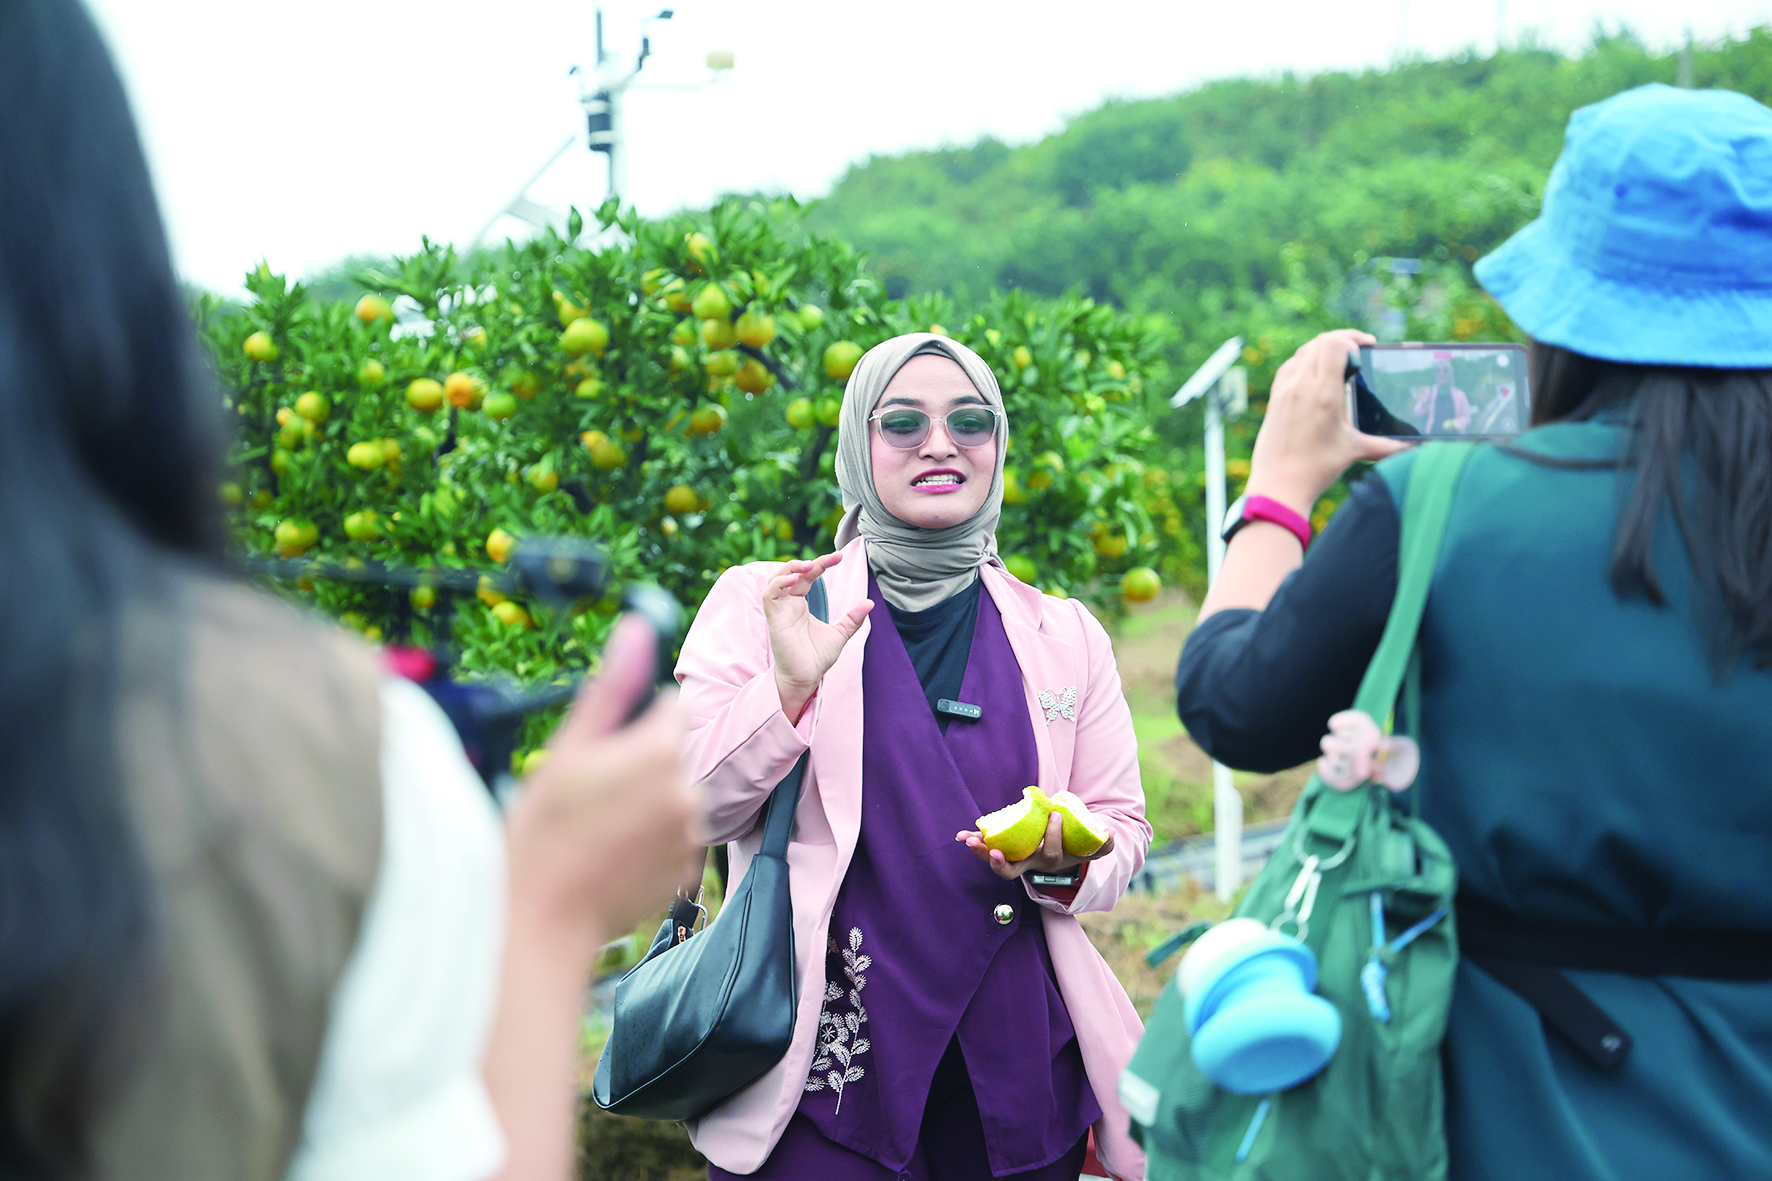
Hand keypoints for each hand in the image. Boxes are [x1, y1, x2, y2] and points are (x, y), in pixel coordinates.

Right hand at [504, 614, 702, 956]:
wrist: (541, 920)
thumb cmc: (542, 833)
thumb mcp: (568, 749)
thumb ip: (613, 686)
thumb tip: (638, 627)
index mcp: (660, 750)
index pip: (670, 708)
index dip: (633, 726)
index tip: (602, 753)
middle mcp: (688, 789)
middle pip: (672, 753)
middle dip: (640, 764)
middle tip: (591, 796)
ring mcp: (692, 833)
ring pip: (674, 793)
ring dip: (647, 802)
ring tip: (598, 831)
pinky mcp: (689, 869)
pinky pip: (676, 834)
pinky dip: (652, 839)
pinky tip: (612, 855)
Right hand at [764, 552, 872, 720]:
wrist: (807, 678)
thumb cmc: (816, 658)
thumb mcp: (840, 634)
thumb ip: (852, 618)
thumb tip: (870, 603)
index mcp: (800, 604)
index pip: (807, 576)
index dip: (821, 563)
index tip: (839, 556)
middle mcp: (788, 604)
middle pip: (790, 573)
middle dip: (805, 562)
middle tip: (828, 559)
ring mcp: (779, 611)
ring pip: (775, 579)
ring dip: (789, 569)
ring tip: (808, 566)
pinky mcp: (774, 619)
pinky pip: (770, 595)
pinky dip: (779, 584)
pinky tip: (795, 581)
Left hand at [954, 813, 1116, 881]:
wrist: (1061, 850)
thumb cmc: (1076, 845)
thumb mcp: (1095, 847)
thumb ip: (1105, 843)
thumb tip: (1108, 834)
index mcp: (1048, 862)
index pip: (1049, 854)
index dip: (1052, 837)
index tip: (1056, 816)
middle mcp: (1028, 864)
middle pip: (1012, 870)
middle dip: (1001, 863)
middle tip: (995, 852)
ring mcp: (1013, 857)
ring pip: (995, 860)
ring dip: (981, 851)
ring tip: (968, 840)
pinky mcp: (1002, 847)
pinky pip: (986, 846)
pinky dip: (973, 841)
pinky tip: (960, 835)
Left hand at [1246, 329, 1412, 516]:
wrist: (1278, 486)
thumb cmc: (1316, 469)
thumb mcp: (1355, 451)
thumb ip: (1388, 446)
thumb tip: (1415, 448)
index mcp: (1324, 393)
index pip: (1334, 345)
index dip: (1352, 339)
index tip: (1367, 347)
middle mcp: (1301, 386)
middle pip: (1320, 342)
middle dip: (1342, 339)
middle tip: (1359, 348)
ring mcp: (1284, 391)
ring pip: (1303, 352)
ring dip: (1322, 347)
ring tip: (1339, 357)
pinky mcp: (1274, 399)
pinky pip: (1289, 366)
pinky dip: (1304, 360)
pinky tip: (1315, 372)